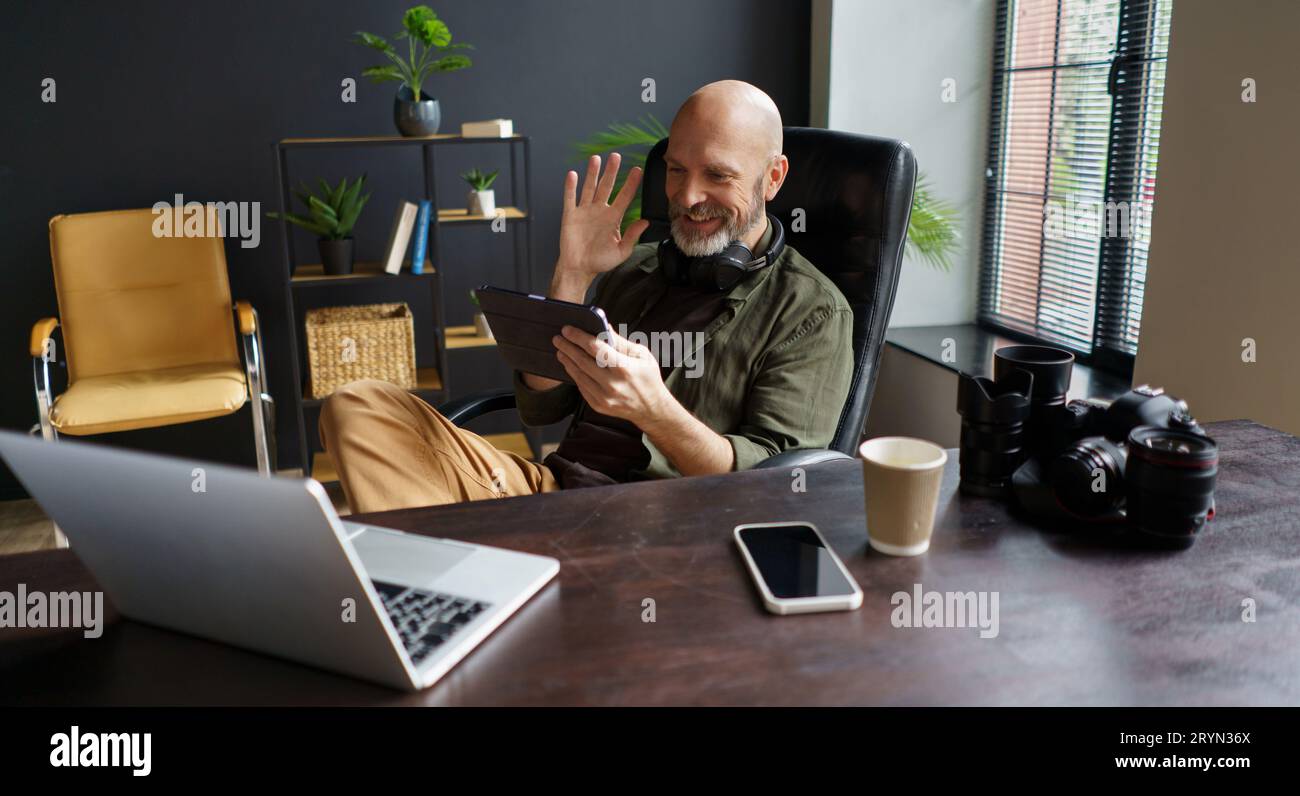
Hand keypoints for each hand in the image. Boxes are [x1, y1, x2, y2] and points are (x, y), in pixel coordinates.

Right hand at [553, 153, 650, 299]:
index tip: (637, 171)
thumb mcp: (621, 251)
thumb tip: (645, 222)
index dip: (631, 184)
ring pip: (589, 188)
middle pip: (607, 186)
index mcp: (613, 218)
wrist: (580, 268)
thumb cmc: (600, 261)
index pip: (624, 197)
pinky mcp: (570, 216)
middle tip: (616, 156)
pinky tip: (573, 174)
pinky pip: (570, 198)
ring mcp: (584, 211)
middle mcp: (599, 211)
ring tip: (596, 159)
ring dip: (592, 173)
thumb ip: (632, 236)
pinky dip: (570, 187)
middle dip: (611, 171)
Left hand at [553, 325, 669, 424]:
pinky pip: (581, 387)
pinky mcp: (599, 405)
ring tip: (561, 351)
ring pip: (579, 375)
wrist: (651, 409)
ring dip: (567, 361)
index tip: (568, 330)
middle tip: (558, 338)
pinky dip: (574, 375)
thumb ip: (620, 342)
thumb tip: (603, 327)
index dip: (579, 337)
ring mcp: (604, 397)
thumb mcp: (641, 355)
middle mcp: (613, 384)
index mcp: (624, 368)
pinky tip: (570, 366)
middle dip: (568, 347)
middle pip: (582, 361)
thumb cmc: (648, 378)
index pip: (595, 348)